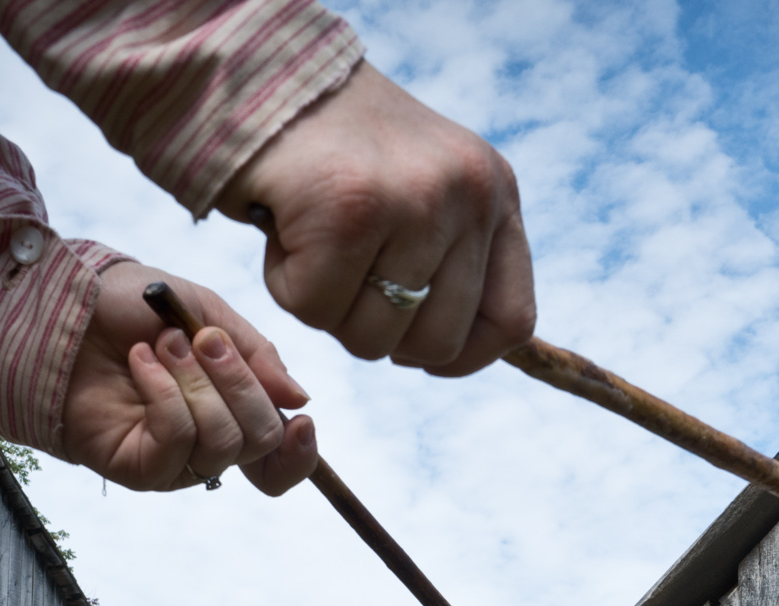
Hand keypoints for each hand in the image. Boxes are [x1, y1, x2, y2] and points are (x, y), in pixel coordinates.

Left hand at [61, 263, 320, 493]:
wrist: (69, 305)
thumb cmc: (135, 309)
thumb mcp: (207, 313)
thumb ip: (257, 354)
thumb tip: (299, 400)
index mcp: (232, 412)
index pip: (279, 458)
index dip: (299, 453)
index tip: (301, 420)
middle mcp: (207, 445)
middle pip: (258, 442)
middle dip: (238, 383)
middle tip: (202, 339)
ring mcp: (173, 462)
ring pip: (220, 443)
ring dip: (195, 383)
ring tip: (161, 345)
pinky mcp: (138, 468)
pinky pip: (176, 441)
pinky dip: (164, 394)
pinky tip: (141, 364)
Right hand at [218, 61, 534, 375]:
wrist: (265, 76)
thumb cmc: (335, 149)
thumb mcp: (424, 190)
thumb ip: (452, 257)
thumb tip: (455, 352)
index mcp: (495, 193)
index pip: (512, 320)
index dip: (463, 356)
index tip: (415, 348)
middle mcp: (469, 194)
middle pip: (438, 343)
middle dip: (379, 335)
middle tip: (342, 279)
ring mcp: (416, 200)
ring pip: (374, 336)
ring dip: (327, 307)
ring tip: (312, 242)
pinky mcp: (352, 211)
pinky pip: (317, 308)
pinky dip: (286, 284)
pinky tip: (284, 230)